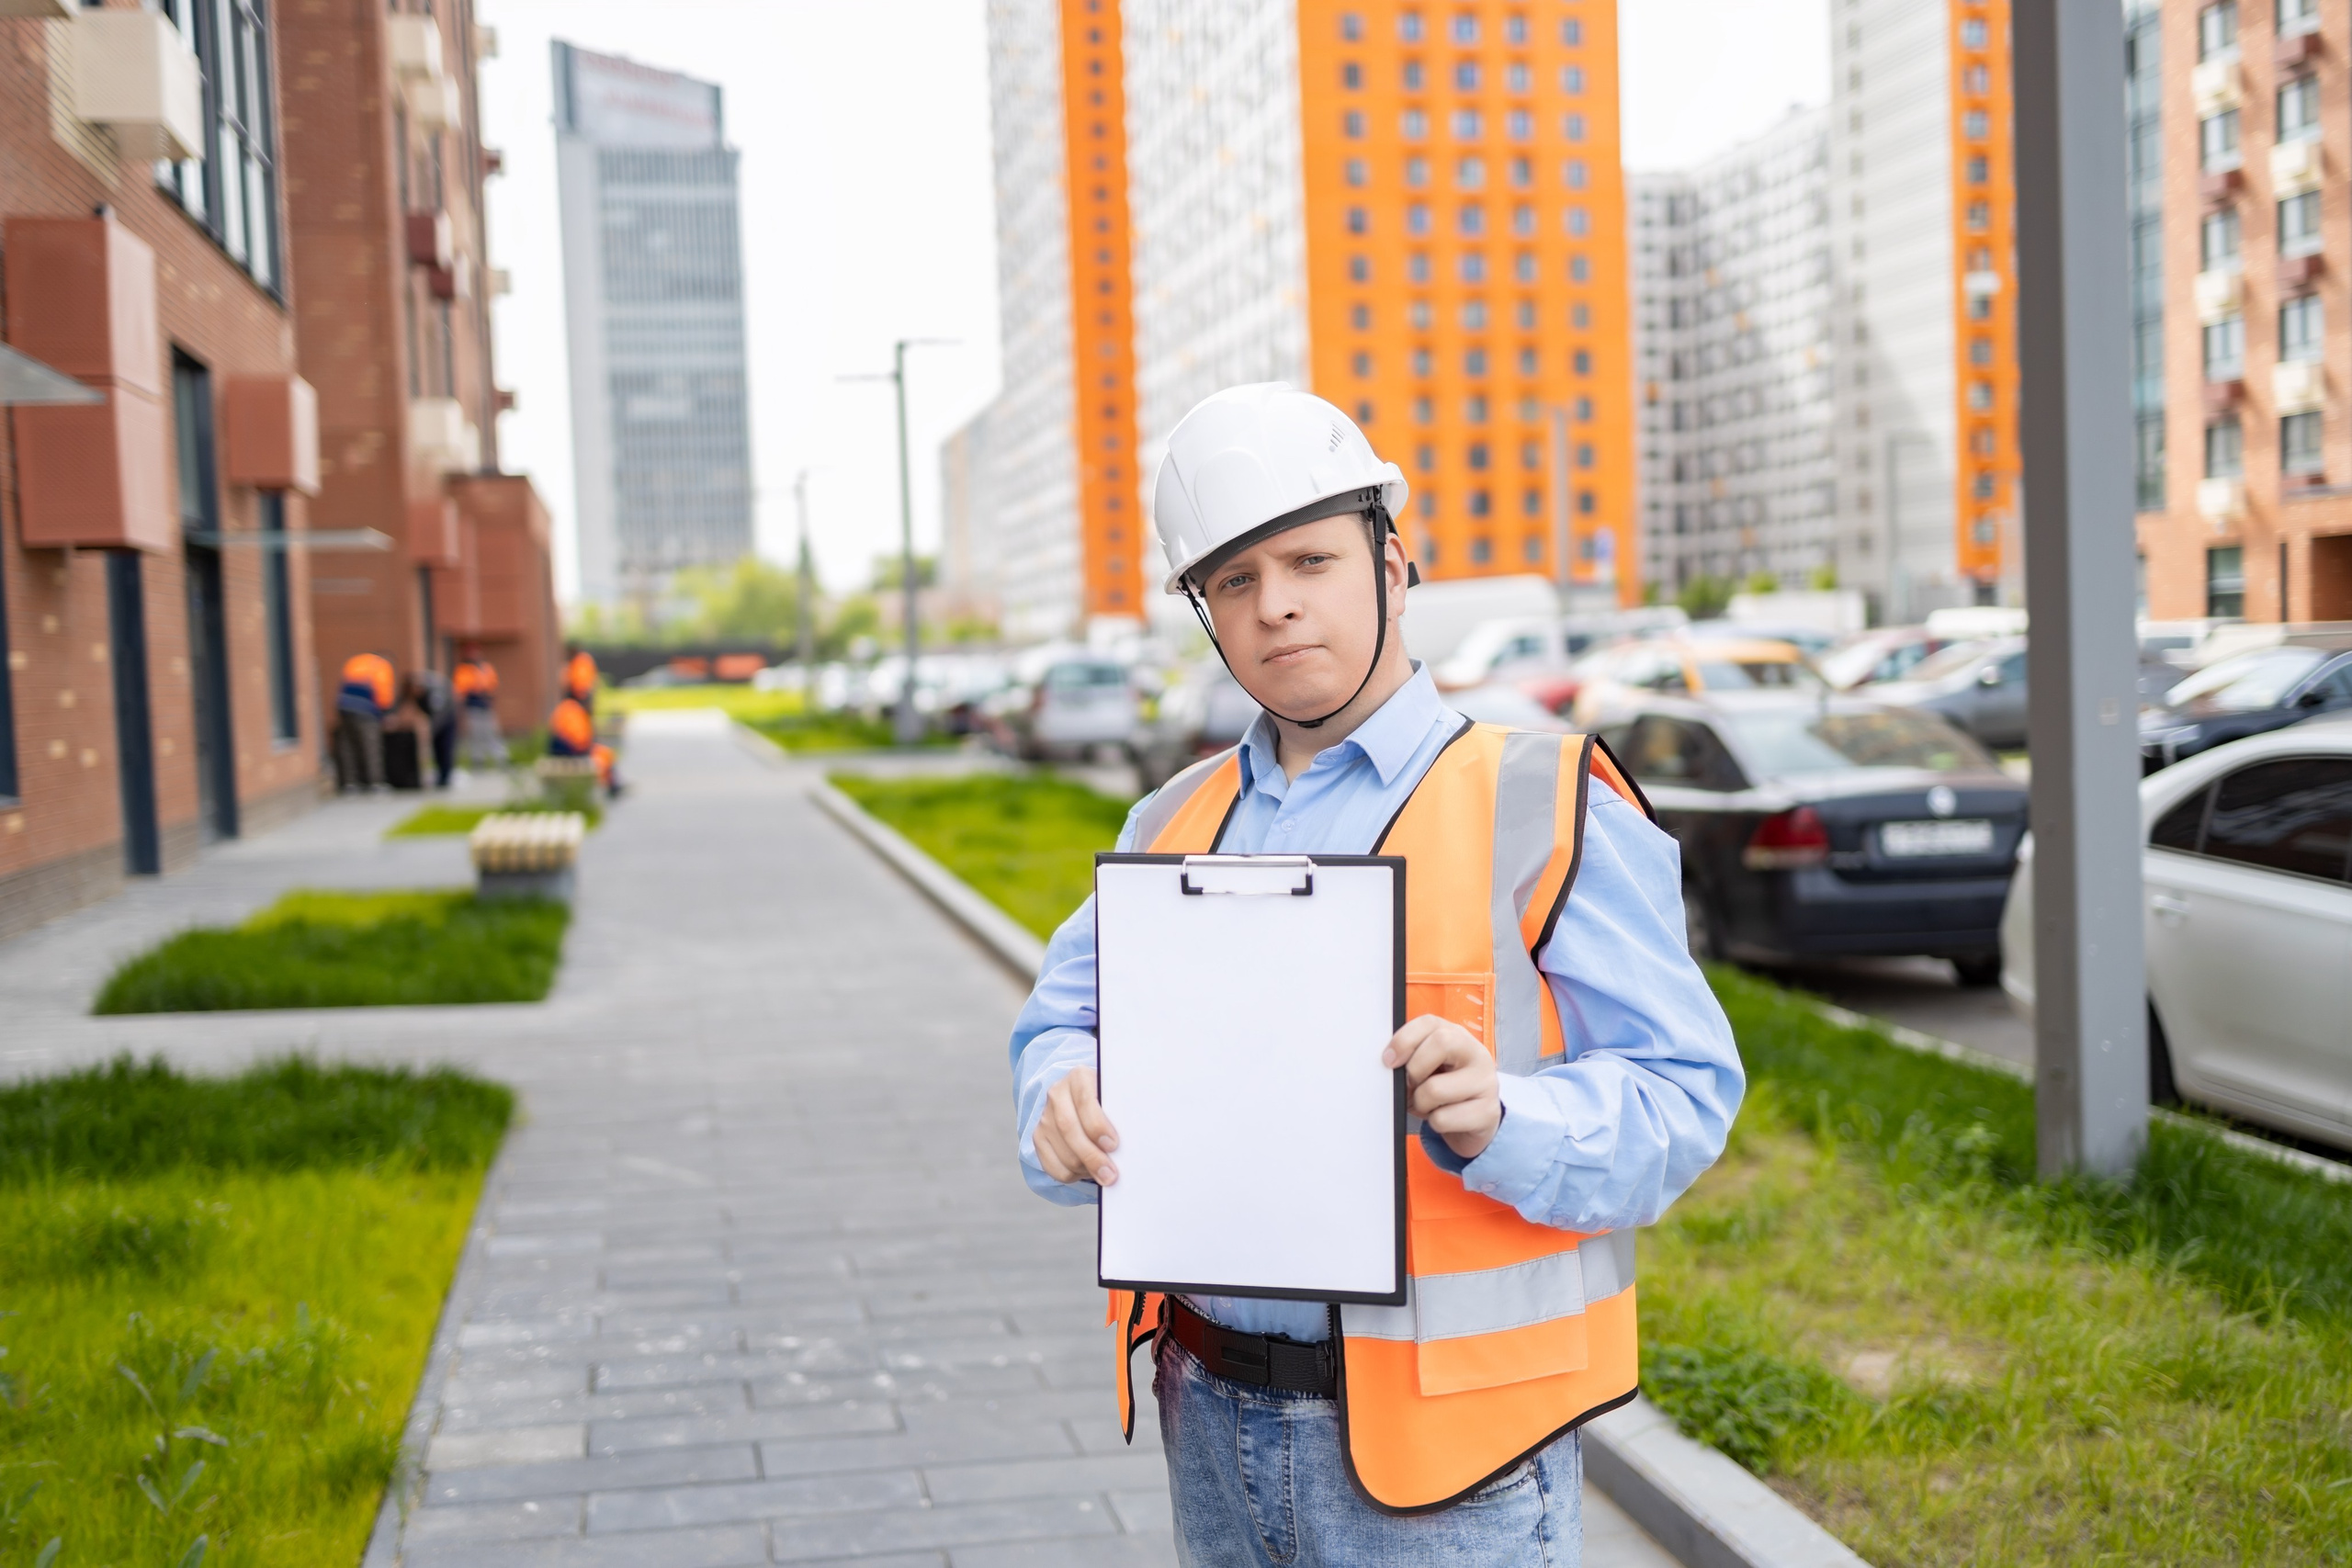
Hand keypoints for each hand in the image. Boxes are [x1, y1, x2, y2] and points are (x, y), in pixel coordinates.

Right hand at [1034, 1066, 1119, 1185]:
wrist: (1085, 1100)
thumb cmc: (1109, 1102)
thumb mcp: (1116, 1098)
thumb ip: (1120, 1112)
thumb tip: (1131, 1141)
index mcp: (1079, 1077)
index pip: (1085, 1101)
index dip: (1098, 1126)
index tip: (1113, 1144)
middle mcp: (1057, 1094)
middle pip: (1069, 1128)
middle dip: (1092, 1156)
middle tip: (1110, 1174)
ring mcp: (1045, 1116)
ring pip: (1062, 1151)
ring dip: (1084, 1168)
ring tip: (1104, 1174)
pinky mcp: (1038, 1137)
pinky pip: (1052, 1166)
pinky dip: (1072, 1174)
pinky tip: (1086, 1171)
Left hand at [1382, 1016, 1501, 1161]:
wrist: (1474, 1122)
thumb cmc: (1444, 1090)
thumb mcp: (1427, 1068)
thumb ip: (1411, 1058)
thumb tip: (1390, 1063)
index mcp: (1457, 1036)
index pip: (1430, 1023)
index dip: (1404, 1039)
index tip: (1389, 1060)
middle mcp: (1476, 1054)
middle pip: (1441, 1043)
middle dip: (1414, 1069)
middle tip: (1411, 1085)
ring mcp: (1486, 1082)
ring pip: (1435, 1089)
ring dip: (1421, 1103)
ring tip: (1429, 1105)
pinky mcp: (1487, 1112)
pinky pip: (1443, 1119)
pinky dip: (1435, 1124)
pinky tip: (1446, 1119)